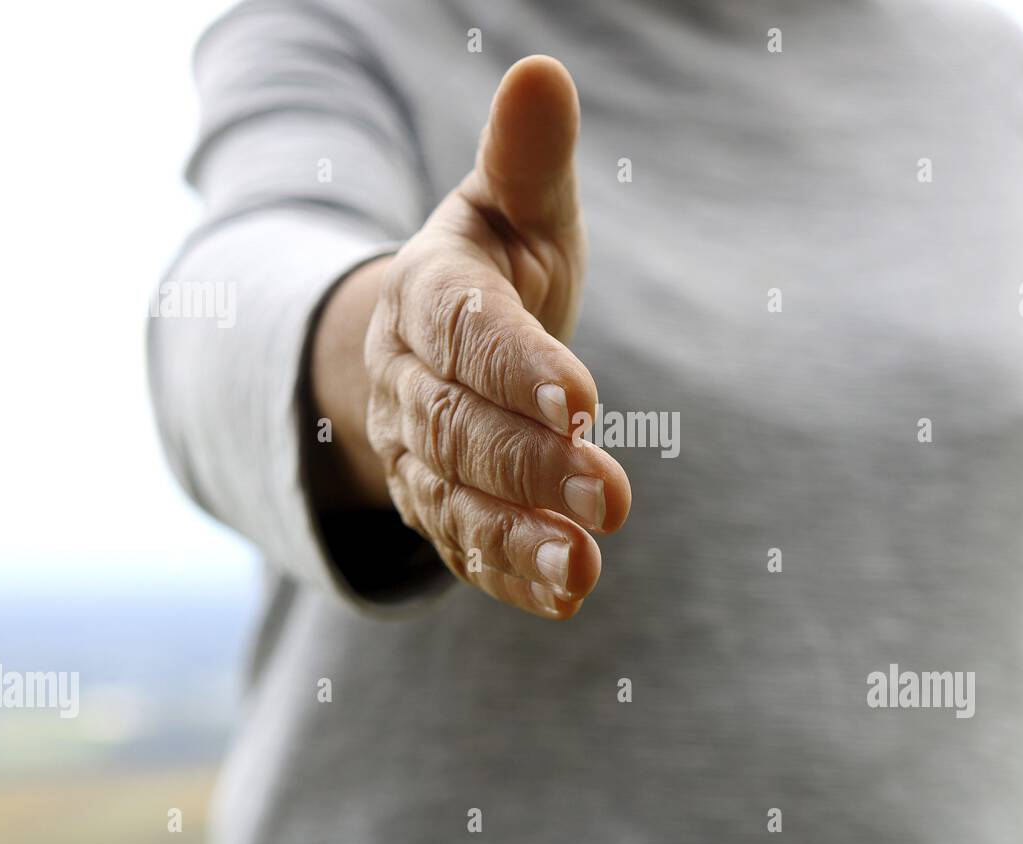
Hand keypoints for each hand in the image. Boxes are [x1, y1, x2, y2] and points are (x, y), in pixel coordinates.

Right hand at [312, 55, 629, 618]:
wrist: (430, 342)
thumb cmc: (494, 266)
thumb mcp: (512, 206)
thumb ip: (527, 158)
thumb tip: (544, 71)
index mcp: (430, 294)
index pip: (466, 332)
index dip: (518, 368)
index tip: (582, 400)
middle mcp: (412, 381)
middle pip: (461, 428)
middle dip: (532, 465)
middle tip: (611, 495)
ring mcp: (418, 451)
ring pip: (454, 500)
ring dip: (516, 537)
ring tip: (581, 567)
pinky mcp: (438, 504)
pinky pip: (462, 545)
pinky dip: (508, 572)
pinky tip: (565, 593)